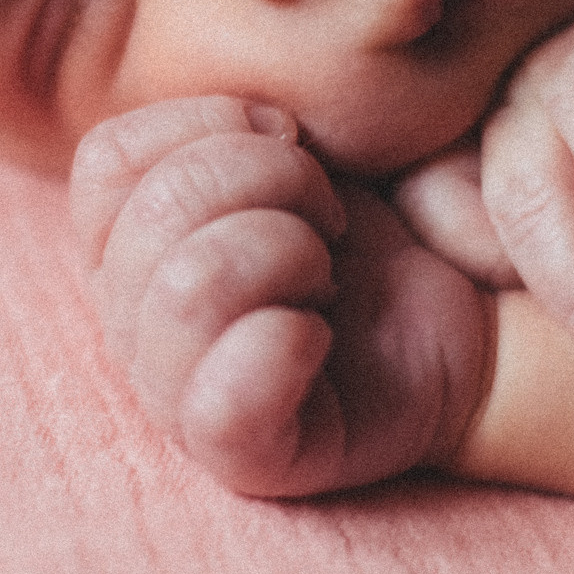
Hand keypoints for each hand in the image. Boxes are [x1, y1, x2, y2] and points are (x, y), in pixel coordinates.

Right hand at [72, 98, 492, 497]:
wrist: (464, 322)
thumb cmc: (369, 233)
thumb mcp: (297, 151)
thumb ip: (230, 122)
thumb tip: (257, 116)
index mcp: (125, 242)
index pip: (108, 159)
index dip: (211, 123)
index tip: (294, 139)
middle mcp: (130, 322)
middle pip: (158, 211)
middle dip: (275, 181)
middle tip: (332, 218)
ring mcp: (174, 395)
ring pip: (189, 287)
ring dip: (291, 254)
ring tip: (332, 277)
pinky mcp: (239, 457)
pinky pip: (225, 399)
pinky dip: (287, 345)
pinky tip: (322, 339)